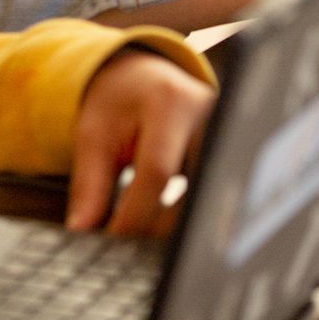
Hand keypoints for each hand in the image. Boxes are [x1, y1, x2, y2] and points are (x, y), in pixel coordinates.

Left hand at [66, 49, 215, 238]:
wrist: (145, 79)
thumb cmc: (119, 102)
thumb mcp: (94, 132)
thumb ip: (89, 183)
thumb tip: (82, 229)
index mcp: (172, 103)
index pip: (157, 172)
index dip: (133, 213)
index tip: (111, 240)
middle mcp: (211, 120)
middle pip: (185, 197)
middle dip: (149, 225)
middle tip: (120, 241)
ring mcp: (230, 142)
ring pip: (200, 209)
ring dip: (165, 226)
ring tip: (134, 225)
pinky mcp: (236, 160)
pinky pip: (208, 204)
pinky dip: (181, 219)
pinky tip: (156, 219)